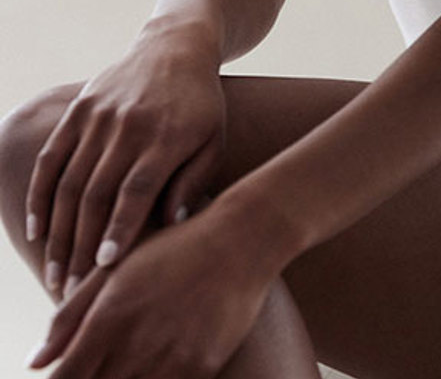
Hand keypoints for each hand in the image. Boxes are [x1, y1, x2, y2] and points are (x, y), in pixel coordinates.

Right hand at [25, 22, 225, 297]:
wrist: (175, 47)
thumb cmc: (200, 104)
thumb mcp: (213, 139)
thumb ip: (195, 180)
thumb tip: (172, 224)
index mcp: (167, 136)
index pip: (137, 189)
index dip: (119, 228)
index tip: (106, 266)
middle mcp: (129, 126)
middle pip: (98, 193)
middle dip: (83, 246)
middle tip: (74, 289)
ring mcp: (99, 116)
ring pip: (70, 182)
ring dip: (60, 233)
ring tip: (56, 273)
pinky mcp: (79, 110)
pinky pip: (52, 158)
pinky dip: (40, 196)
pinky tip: (37, 232)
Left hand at [25, 203, 281, 378]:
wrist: (241, 239)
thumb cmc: (174, 248)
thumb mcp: (118, 268)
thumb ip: (70, 314)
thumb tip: (35, 361)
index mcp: (108, 315)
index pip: (66, 377)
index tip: (70, 372)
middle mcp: (136, 341)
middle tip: (106, 360)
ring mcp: (170, 358)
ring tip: (137, 354)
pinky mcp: (202, 368)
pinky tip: (162, 359)